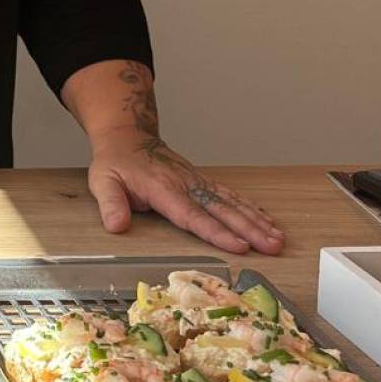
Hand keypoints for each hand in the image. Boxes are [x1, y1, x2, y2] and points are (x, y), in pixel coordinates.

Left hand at [87, 127, 285, 254]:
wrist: (127, 135)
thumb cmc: (115, 161)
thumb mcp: (102, 181)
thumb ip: (110, 204)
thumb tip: (116, 226)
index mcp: (163, 189)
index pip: (193, 215)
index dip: (216, 232)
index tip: (239, 246)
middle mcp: (186, 185)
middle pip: (222, 210)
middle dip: (250, 230)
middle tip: (273, 246)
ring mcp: (197, 182)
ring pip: (232, 203)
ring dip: (256, 221)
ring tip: (278, 239)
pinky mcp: (202, 181)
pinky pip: (230, 195)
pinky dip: (250, 208)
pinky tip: (267, 220)